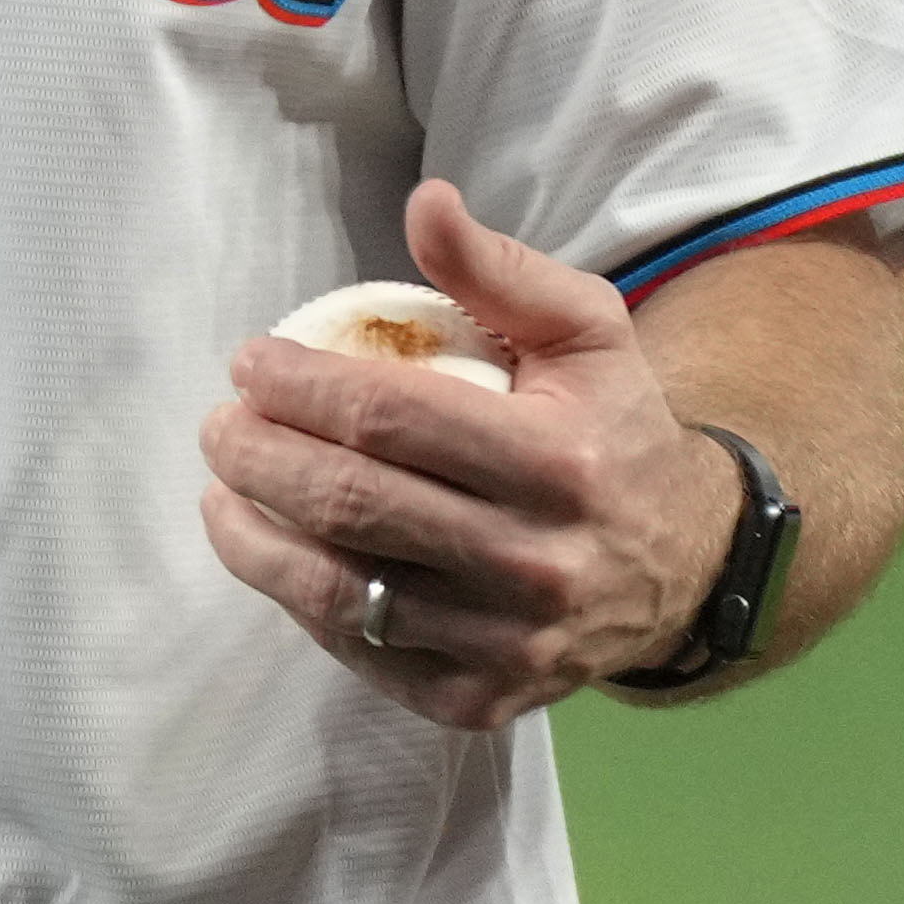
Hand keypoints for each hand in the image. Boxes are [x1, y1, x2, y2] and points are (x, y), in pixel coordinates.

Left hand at [198, 180, 738, 734]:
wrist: (684, 565)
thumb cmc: (615, 428)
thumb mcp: (587, 329)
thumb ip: (499, 268)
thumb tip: (424, 202)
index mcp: (559, 462)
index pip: (390, 418)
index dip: (299, 386)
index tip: (251, 361)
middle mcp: (534, 562)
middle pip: (349, 503)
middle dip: (256, 456)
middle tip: (219, 426)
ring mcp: (506, 644)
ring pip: (340, 592)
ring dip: (252, 538)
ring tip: (220, 492)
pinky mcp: (479, 701)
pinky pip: (361, 652)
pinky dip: (301, 602)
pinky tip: (276, 555)